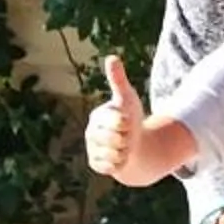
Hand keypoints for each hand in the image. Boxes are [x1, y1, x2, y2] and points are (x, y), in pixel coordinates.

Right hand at [84, 54, 141, 176]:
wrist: (133, 145)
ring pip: (115, 154)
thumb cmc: (130, 119)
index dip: (128, 123)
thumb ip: (119, 81)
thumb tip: (111, 57)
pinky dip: (120, 164)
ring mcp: (91, 149)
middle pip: (117, 139)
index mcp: (97, 116)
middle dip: (129, 139)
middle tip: (128, 136)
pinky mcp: (95, 164)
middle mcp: (90, 133)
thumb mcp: (128, 99)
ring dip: (126, 152)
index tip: (129, 121)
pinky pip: (112, 166)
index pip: (117, 121)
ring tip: (125, 147)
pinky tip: (120, 158)